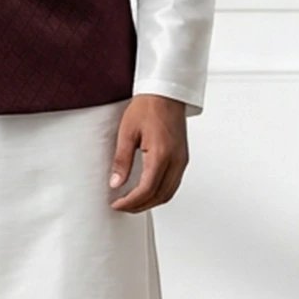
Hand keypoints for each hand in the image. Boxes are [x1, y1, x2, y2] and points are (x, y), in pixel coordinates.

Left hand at [108, 95, 188, 212]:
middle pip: (159, 196)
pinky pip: (173, 184)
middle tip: (122, 206)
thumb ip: (122, 161)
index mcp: (161, 155)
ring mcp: (182, 160)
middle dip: (139, 206)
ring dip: (151, 202)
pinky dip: (160, 193)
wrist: (166, 92)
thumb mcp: (127, 133)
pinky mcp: (183, 158)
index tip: (117, 204)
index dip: (130, 202)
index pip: (146, 190)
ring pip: (169, 193)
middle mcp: (176, 160)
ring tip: (132, 202)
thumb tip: (116, 183)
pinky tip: (147, 191)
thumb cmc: (148, 107)